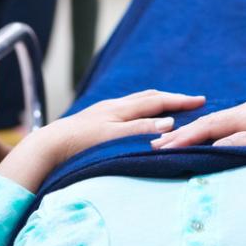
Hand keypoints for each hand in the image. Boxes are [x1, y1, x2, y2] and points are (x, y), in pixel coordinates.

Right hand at [0, 90, 204, 190]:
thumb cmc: (71, 147)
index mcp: (113, 109)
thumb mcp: (100, 137)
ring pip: (146, 106)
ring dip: (170, 105)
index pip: (147, 99)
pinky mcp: (105, 133)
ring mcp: (110, 119)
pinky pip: (134, 128)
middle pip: (151, 97)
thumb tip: (146, 136)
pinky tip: (169, 127)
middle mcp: (114, 109)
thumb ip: (120, 134)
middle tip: (201, 100)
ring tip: (193, 106)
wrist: (45, 148)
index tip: (195, 100)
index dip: (171, 99)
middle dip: (177, 98)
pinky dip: (153, 125)